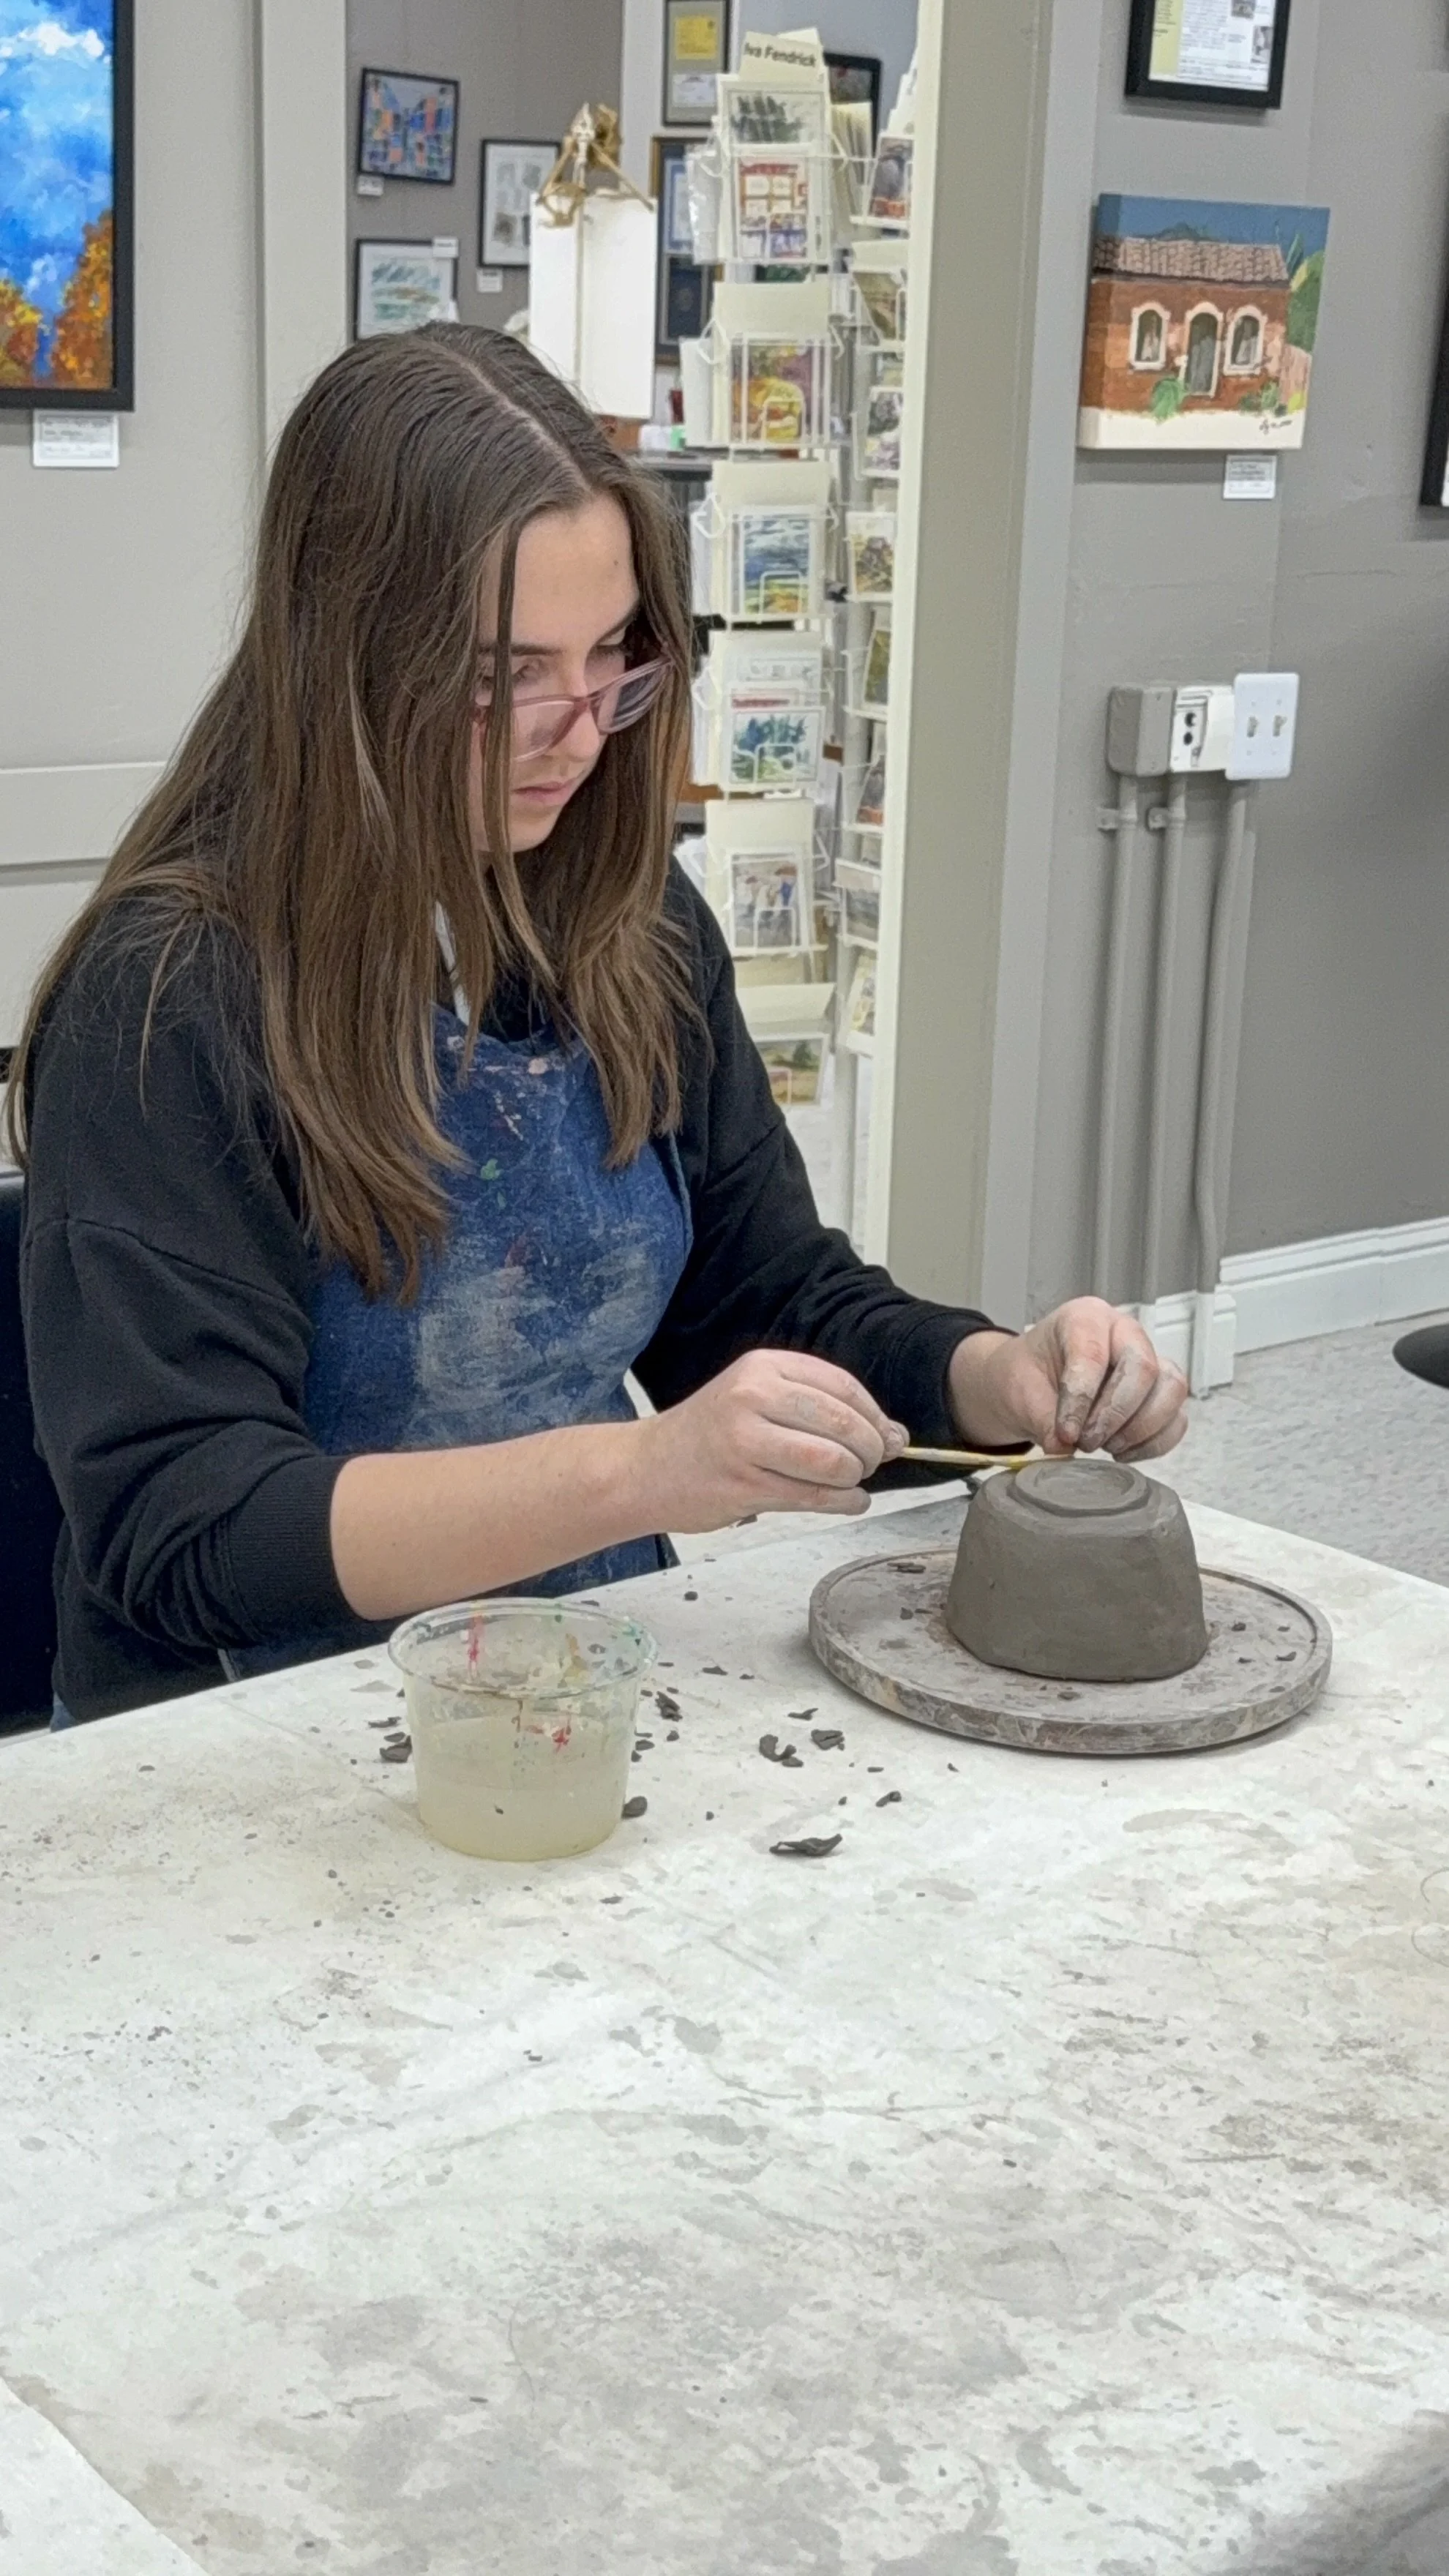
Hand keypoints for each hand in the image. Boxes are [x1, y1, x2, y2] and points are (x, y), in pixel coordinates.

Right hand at [636, 1351, 907, 1532]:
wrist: (646, 1470)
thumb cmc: (709, 1436)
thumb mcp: (757, 1400)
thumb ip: (820, 1411)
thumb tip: (895, 1435)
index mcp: (761, 1367)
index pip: (841, 1385)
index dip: (875, 1415)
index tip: (889, 1434)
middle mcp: (753, 1397)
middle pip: (843, 1423)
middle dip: (871, 1449)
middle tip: (870, 1463)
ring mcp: (746, 1442)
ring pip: (832, 1461)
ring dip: (855, 1477)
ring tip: (852, 1482)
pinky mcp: (743, 1485)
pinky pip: (814, 1496)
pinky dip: (844, 1502)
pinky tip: (848, 1501)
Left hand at [948, 1301, 1188, 1463]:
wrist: (1034, 1385)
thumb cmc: (1028, 1376)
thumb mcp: (1019, 1392)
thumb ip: (1040, 1418)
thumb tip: (1062, 1446)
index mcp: (1085, 1317)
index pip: (1094, 1354)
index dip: (1081, 1398)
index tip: (1066, 1433)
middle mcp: (1125, 1332)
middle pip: (1143, 1368)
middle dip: (1115, 1414)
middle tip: (1087, 1442)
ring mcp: (1151, 1360)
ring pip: (1171, 1390)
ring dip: (1140, 1429)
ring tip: (1105, 1446)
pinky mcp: (1162, 1393)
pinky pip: (1177, 1419)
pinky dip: (1154, 1443)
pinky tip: (1122, 1452)